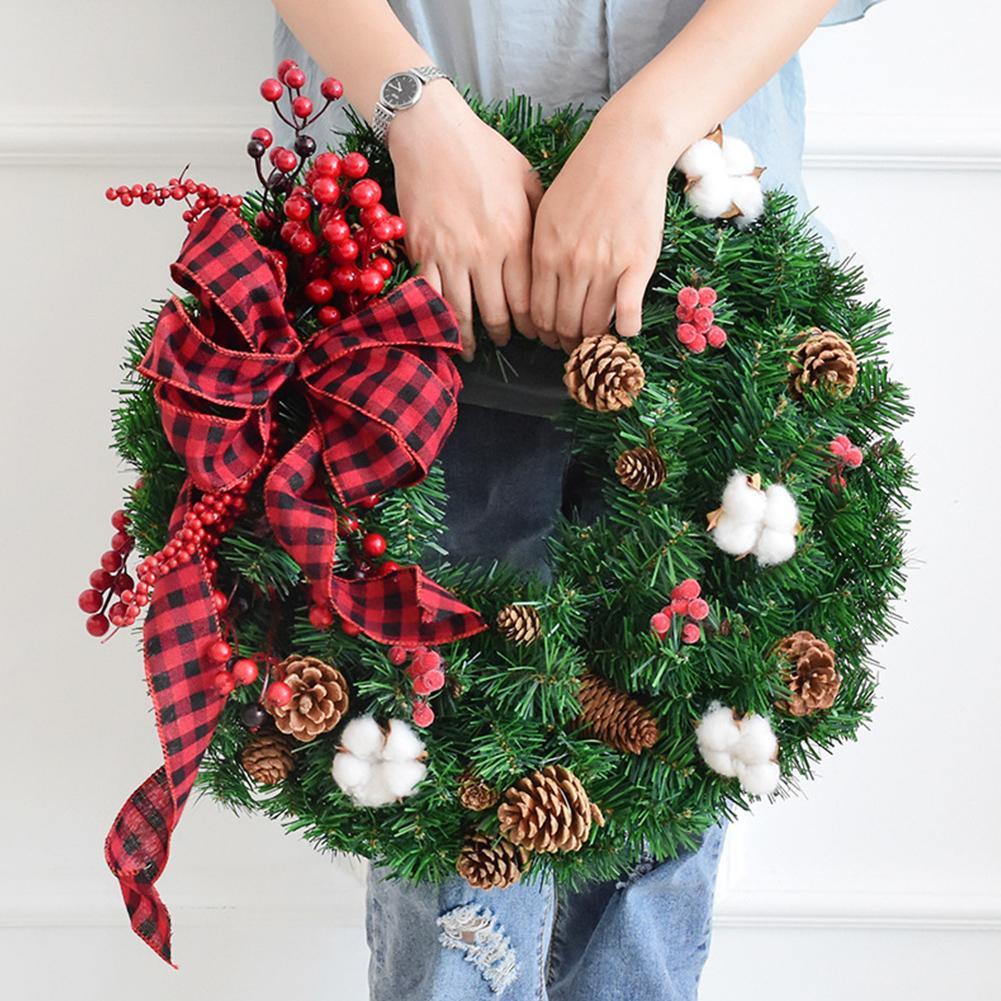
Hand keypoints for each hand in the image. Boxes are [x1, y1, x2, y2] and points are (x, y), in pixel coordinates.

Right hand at [388, 84, 541, 358]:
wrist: (433, 132)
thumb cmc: (484, 151)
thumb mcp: (526, 178)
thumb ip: (540, 217)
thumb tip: (553, 251)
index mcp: (515, 237)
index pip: (528, 299)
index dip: (533, 324)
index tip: (535, 333)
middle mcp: (485, 252)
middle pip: (498, 312)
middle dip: (505, 335)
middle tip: (508, 342)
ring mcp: (451, 255)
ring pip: (463, 313)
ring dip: (471, 337)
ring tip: (476, 348)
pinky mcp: (422, 252)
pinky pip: (431, 298)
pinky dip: (439, 321)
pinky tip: (444, 333)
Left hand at [529, 99, 677, 351]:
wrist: (626, 150)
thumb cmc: (585, 178)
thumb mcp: (546, 212)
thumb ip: (540, 251)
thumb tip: (536, 288)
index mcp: (544, 252)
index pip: (538, 312)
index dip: (544, 333)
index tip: (551, 338)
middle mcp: (571, 263)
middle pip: (563, 323)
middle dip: (565, 342)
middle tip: (572, 347)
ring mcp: (604, 265)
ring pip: (592, 323)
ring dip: (592, 341)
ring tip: (596, 343)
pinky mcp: (636, 263)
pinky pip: (628, 312)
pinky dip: (626, 330)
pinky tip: (626, 331)